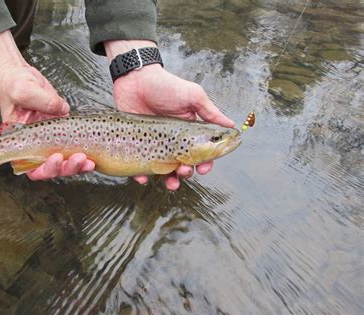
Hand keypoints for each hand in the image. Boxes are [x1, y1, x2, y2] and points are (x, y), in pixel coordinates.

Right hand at [0, 31, 94, 178]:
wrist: (21, 76)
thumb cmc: (14, 86)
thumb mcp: (23, 91)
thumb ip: (42, 101)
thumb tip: (62, 110)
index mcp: (21, 144)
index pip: (32, 168)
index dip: (45, 169)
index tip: (56, 157)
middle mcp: (37, 145)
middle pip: (52, 168)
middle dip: (66, 168)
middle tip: (78, 158)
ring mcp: (53, 139)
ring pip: (66, 161)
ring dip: (78, 165)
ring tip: (89, 160)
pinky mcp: (65, 130)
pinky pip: (76, 146)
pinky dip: (85, 152)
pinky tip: (92, 151)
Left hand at [104, 40, 233, 189]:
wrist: (135, 79)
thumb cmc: (166, 86)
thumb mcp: (193, 96)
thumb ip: (210, 112)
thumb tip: (232, 125)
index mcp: (189, 131)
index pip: (201, 152)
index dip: (206, 163)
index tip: (204, 168)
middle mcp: (173, 141)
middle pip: (184, 165)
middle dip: (187, 173)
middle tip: (184, 170)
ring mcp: (154, 145)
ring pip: (164, 171)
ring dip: (169, 181)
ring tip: (170, 183)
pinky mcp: (137, 146)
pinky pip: (140, 166)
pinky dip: (141, 176)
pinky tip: (142, 178)